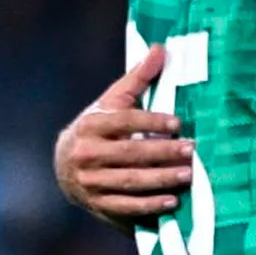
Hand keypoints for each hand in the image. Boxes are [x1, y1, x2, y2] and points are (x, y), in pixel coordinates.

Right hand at [54, 44, 193, 231]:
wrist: (64, 165)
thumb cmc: (98, 128)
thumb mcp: (112, 101)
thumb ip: (137, 78)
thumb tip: (160, 49)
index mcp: (91, 125)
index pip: (124, 121)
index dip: (151, 121)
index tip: (177, 122)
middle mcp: (86, 153)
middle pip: (129, 153)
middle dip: (162, 152)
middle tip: (191, 149)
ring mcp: (90, 181)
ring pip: (129, 181)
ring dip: (160, 179)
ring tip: (188, 175)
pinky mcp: (98, 203)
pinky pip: (126, 206)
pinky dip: (149, 205)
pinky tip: (172, 201)